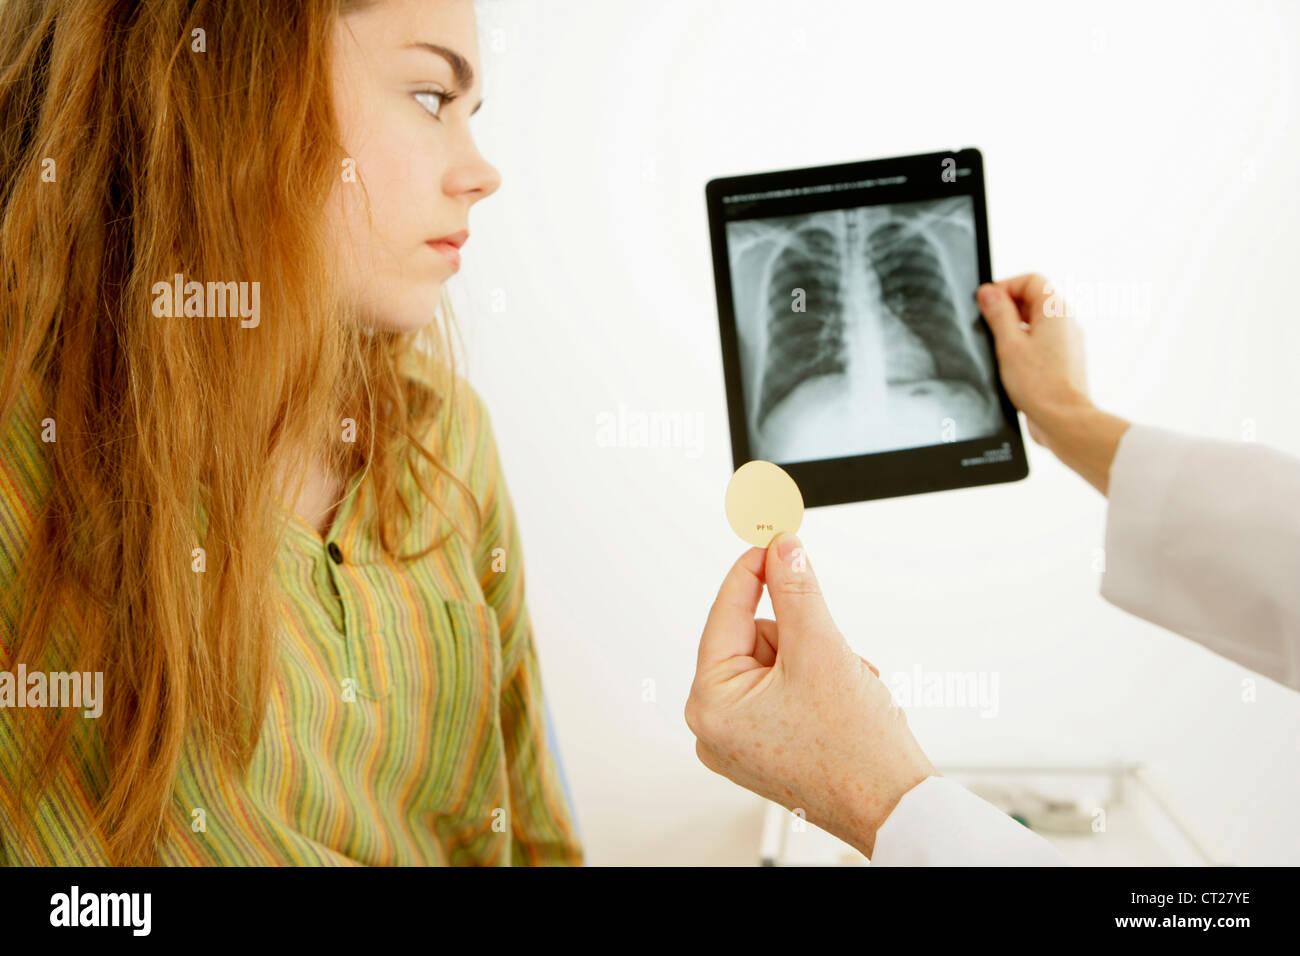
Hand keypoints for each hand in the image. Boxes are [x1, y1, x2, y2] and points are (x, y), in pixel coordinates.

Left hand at [685, 533, 935, 857]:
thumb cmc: (854, 751)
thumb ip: (795, 589)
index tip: (771, 537)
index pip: (726, 613)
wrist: (894, 808)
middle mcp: (714, 725)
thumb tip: (781, 548)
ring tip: (845, 686)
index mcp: (710, 703)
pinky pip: (783, 690)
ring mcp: (739, 741)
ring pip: (775, 662)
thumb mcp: (821, 648)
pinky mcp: (765, 748)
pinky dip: (816, 683)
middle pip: (754, 639)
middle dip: (801, 636)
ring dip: (816, 659)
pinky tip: (841, 702)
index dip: (753, 570)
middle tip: (833, 655)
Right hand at [977, 274, 1131, 494]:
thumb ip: (998, 314)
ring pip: (1036, 321)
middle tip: (988, 327)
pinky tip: (1012, 364)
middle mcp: (1066, 321)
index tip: (987, 304)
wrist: (1063, 419)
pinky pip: (1042, 341)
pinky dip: (1024, 345)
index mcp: (1055, 311)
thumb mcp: (1008, 344)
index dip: (1005, 287)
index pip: (1030, 280)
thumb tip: (988, 292)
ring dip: (1014, 329)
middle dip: (1007, 309)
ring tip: (1000, 349)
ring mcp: (1068, 341)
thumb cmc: (1040, 385)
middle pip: (1033, 299)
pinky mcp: (1064, 359)